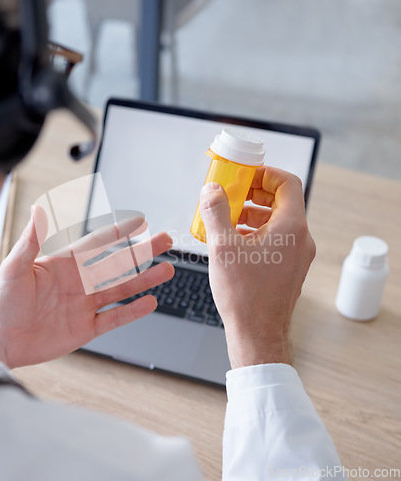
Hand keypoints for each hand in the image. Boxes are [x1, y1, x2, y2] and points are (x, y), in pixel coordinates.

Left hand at [0, 207, 173, 367]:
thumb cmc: (2, 303)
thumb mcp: (15, 267)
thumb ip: (31, 240)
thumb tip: (38, 209)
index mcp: (65, 264)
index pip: (98, 243)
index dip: (119, 232)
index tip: (140, 221)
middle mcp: (80, 282)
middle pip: (118, 264)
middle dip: (142, 252)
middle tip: (164, 240)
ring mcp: (85, 305)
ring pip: (122, 289)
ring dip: (145, 279)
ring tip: (167, 270)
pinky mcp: (86, 328)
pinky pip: (114, 318)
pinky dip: (132, 311)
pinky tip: (149, 302)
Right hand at [199, 166, 315, 368]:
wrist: (257, 335)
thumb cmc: (244, 296)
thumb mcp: (222, 248)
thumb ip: (216, 212)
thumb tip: (210, 190)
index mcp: (291, 228)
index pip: (287, 183)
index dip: (264, 173)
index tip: (243, 174)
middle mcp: (300, 239)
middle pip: (281, 201)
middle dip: (253, 194)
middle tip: (229, 194)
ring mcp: (296, 255)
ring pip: (276, 222)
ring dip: (251, 214)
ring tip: (225, 219)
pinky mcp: (288, 268)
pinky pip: (274, 240)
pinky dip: (255, 233)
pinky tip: (232, 241)